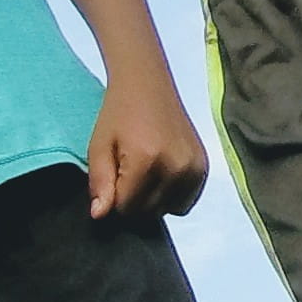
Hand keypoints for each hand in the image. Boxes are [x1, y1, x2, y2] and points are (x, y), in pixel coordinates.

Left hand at [87, 69, 208, 221]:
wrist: (148, 85)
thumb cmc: (118, 114)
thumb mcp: (98, 147)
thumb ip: (100, 183)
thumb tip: (100, 216)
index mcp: (147, 161)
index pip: (127, 208)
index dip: (114, 200)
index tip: (113, 179)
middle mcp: (176, 167)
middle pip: (149, 212)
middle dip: (133, 201)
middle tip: (127, 174)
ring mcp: (194, 168)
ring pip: (167, 210)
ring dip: (152, 201)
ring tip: (144, 175)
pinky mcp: (203, 167)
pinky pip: (186, 201)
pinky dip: (171, 197)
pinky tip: (161, 178)